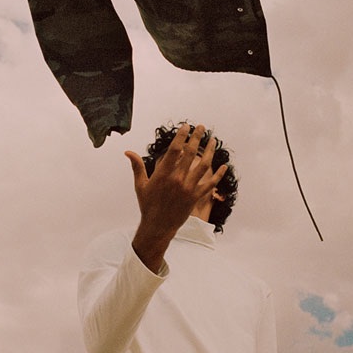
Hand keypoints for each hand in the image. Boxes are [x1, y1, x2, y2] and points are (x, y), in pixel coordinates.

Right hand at [125, 123, 226, 272]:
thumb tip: (128, 152)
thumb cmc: (148, 205)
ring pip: (203, 166)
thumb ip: (137, 167)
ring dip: (210, 152)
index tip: (187, 126)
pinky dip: (218, 175)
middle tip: (201, 127)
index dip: (182, 136)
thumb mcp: (140, 185)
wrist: (158, 226)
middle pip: (191, 154)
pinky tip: (224, 166)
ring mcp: (188, 189)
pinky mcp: (195, 198)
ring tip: (213, 141)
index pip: (175, 150)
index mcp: (163, 174)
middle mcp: (177, 180)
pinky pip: (210, 184)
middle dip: (197, 138)